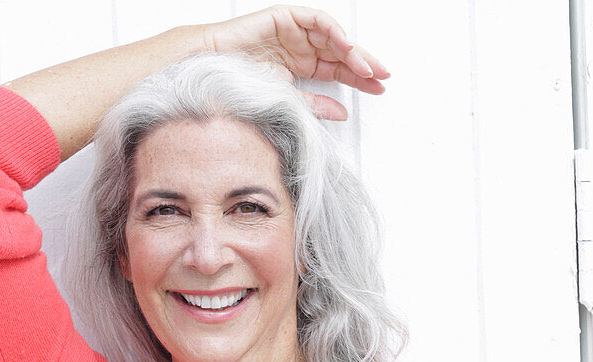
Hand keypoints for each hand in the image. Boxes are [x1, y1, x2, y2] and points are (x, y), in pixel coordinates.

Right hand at [199, 4, 390, 120]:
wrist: (209, 72)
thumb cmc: (238, 88)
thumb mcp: (285, 103)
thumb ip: (314, 106)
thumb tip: (342, 113)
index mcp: (300, 67)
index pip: (337, 71)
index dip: (359, 78)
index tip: (380, 87)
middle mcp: (300, 48)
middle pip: (339, 54)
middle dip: (363, 64)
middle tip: (383, 76)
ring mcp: (293, 32)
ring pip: (332, 38)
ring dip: (352, 51)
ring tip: (367, 67)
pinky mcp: (284, 18)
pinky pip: (315, 20)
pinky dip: (333, 31)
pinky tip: (345, 46)